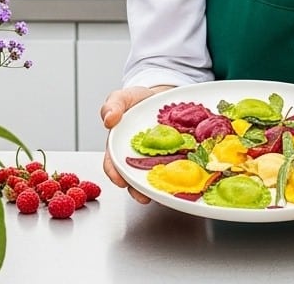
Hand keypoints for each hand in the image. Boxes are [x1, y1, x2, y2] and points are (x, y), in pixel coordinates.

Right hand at [99, 85, 172, 203]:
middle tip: (143, 196)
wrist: (161, 96)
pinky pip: (176, 169)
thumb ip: (112, 106)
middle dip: (137, 190)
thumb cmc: (138, 101)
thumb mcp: (123, 98)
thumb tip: (108, 119)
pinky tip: (184, 178)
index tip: (119, 180)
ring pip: (155, 178)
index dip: (114, 174)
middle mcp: (137, 158)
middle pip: (134, 178)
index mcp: (119, 147)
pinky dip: (179, 175)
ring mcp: (156, 160)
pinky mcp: (174, 158)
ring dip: (158, 187)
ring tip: (165, 192)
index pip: (112, 165)